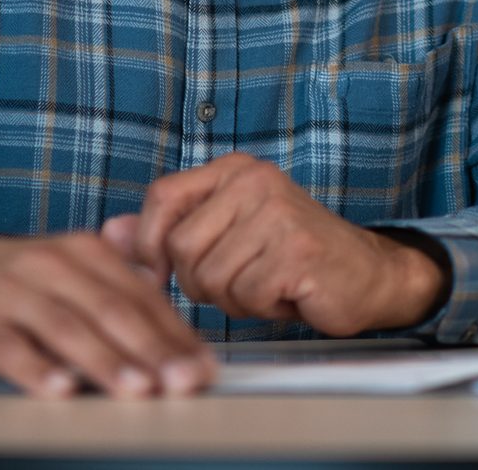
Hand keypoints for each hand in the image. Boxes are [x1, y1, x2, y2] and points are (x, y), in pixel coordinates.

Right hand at [0, 232, 214, 398]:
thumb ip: (121, 293)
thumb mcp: (70, 272)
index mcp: (84, 251)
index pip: (140, 296)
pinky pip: (8, 347)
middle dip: (153, 350)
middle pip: (111, 310)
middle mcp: (50, 264)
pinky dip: (37, 369)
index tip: (202, 365)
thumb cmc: (14, 281)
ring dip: (106, 361)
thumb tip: (178, 331)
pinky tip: (61, 388)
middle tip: (182, 381)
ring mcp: (10, 290)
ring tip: (137, 388)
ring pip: (67, 328)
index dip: (175, 333)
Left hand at [105, 153, 450, 335]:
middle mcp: (256, 180)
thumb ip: (168, 232)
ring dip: (233, 298)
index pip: (163, 197)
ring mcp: (278, 212)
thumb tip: (109, 233)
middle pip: (180, 247)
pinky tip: (288, 293)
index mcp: (236, 170)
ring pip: (209, 277)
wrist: (368, 275)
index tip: (159, 274)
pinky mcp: (296, 249)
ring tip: (269, 283)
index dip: (149, 244)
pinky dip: (261, 308)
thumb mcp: (226, 236)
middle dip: (201, 281)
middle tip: (243, 278)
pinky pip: (243, 296)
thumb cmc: (292, 258)